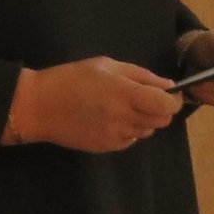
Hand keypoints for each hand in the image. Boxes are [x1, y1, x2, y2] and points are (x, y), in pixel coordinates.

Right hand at [13, 57, 182, 152]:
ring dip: (144, 120)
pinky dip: (129, 130)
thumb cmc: (71, 78)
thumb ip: (140, 75)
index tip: (169, 94)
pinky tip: (111, 118)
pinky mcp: (107, 147)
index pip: (166, 105)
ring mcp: (115, 135)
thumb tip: (168, 86)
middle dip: (161, 110)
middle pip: (162, 121)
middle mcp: (123, 117)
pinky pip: (131, 140)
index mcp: (124, 93)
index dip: (174, 100)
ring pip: (147, 131)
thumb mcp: (106, 65)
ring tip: (124, 107)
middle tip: (147, 99)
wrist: (40, 106)